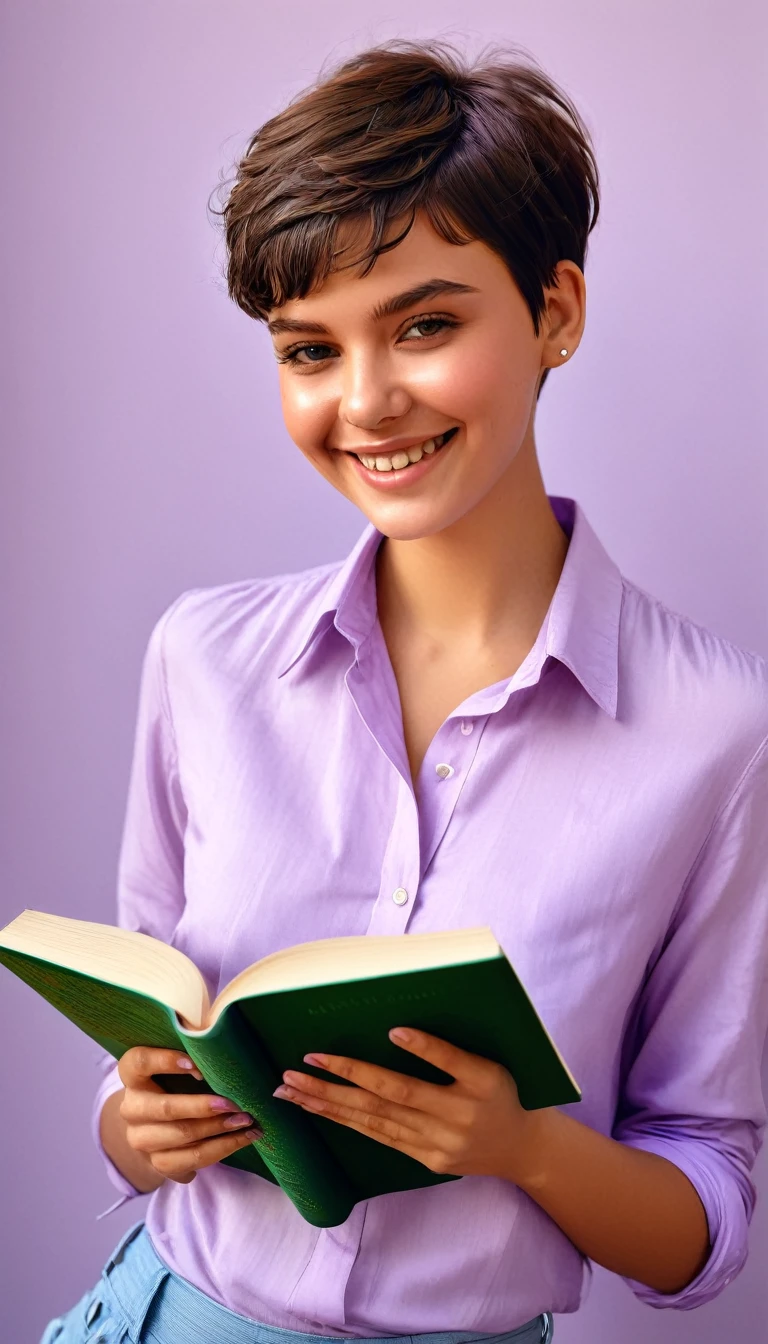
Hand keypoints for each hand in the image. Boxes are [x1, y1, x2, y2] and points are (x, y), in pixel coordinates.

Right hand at [117, 1047, 261, 1183]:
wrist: (156, 1128)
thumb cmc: (175, 1085)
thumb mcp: (176, 1070)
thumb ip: (193, 1061)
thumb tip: (228, 1053)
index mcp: (133, 1077)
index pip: (139, 1062)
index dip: (165, 1061)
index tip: (197, 1065)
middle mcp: (132, 1109)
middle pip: (166, 1108)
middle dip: (204, 1107)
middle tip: (235, 1104)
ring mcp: (141, 1139)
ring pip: (182, 1135)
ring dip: (219, 1129)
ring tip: (247, 1121)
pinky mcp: (158, 1162)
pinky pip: (192, 1158)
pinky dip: (222, 1148)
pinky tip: (243, 1138)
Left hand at [272, 1028, 544, 1181]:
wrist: (520, 1149)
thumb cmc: (501, 1092)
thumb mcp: (491, 1065)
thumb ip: (450, 1050)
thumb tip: (399, 1030)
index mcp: (481, 1085)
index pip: (448, 1063)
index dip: (423, 1048)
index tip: (393, 1030)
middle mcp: (457, 1118)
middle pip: (393, 1097)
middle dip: (344, 1079)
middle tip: (303, 1063)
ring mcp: (437, 1144)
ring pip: (375, 1120)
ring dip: (329, 1103)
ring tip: (291, 1089)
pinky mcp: (425, 1160)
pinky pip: (378, 1136)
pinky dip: (345, 1120)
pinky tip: (318, 1108)